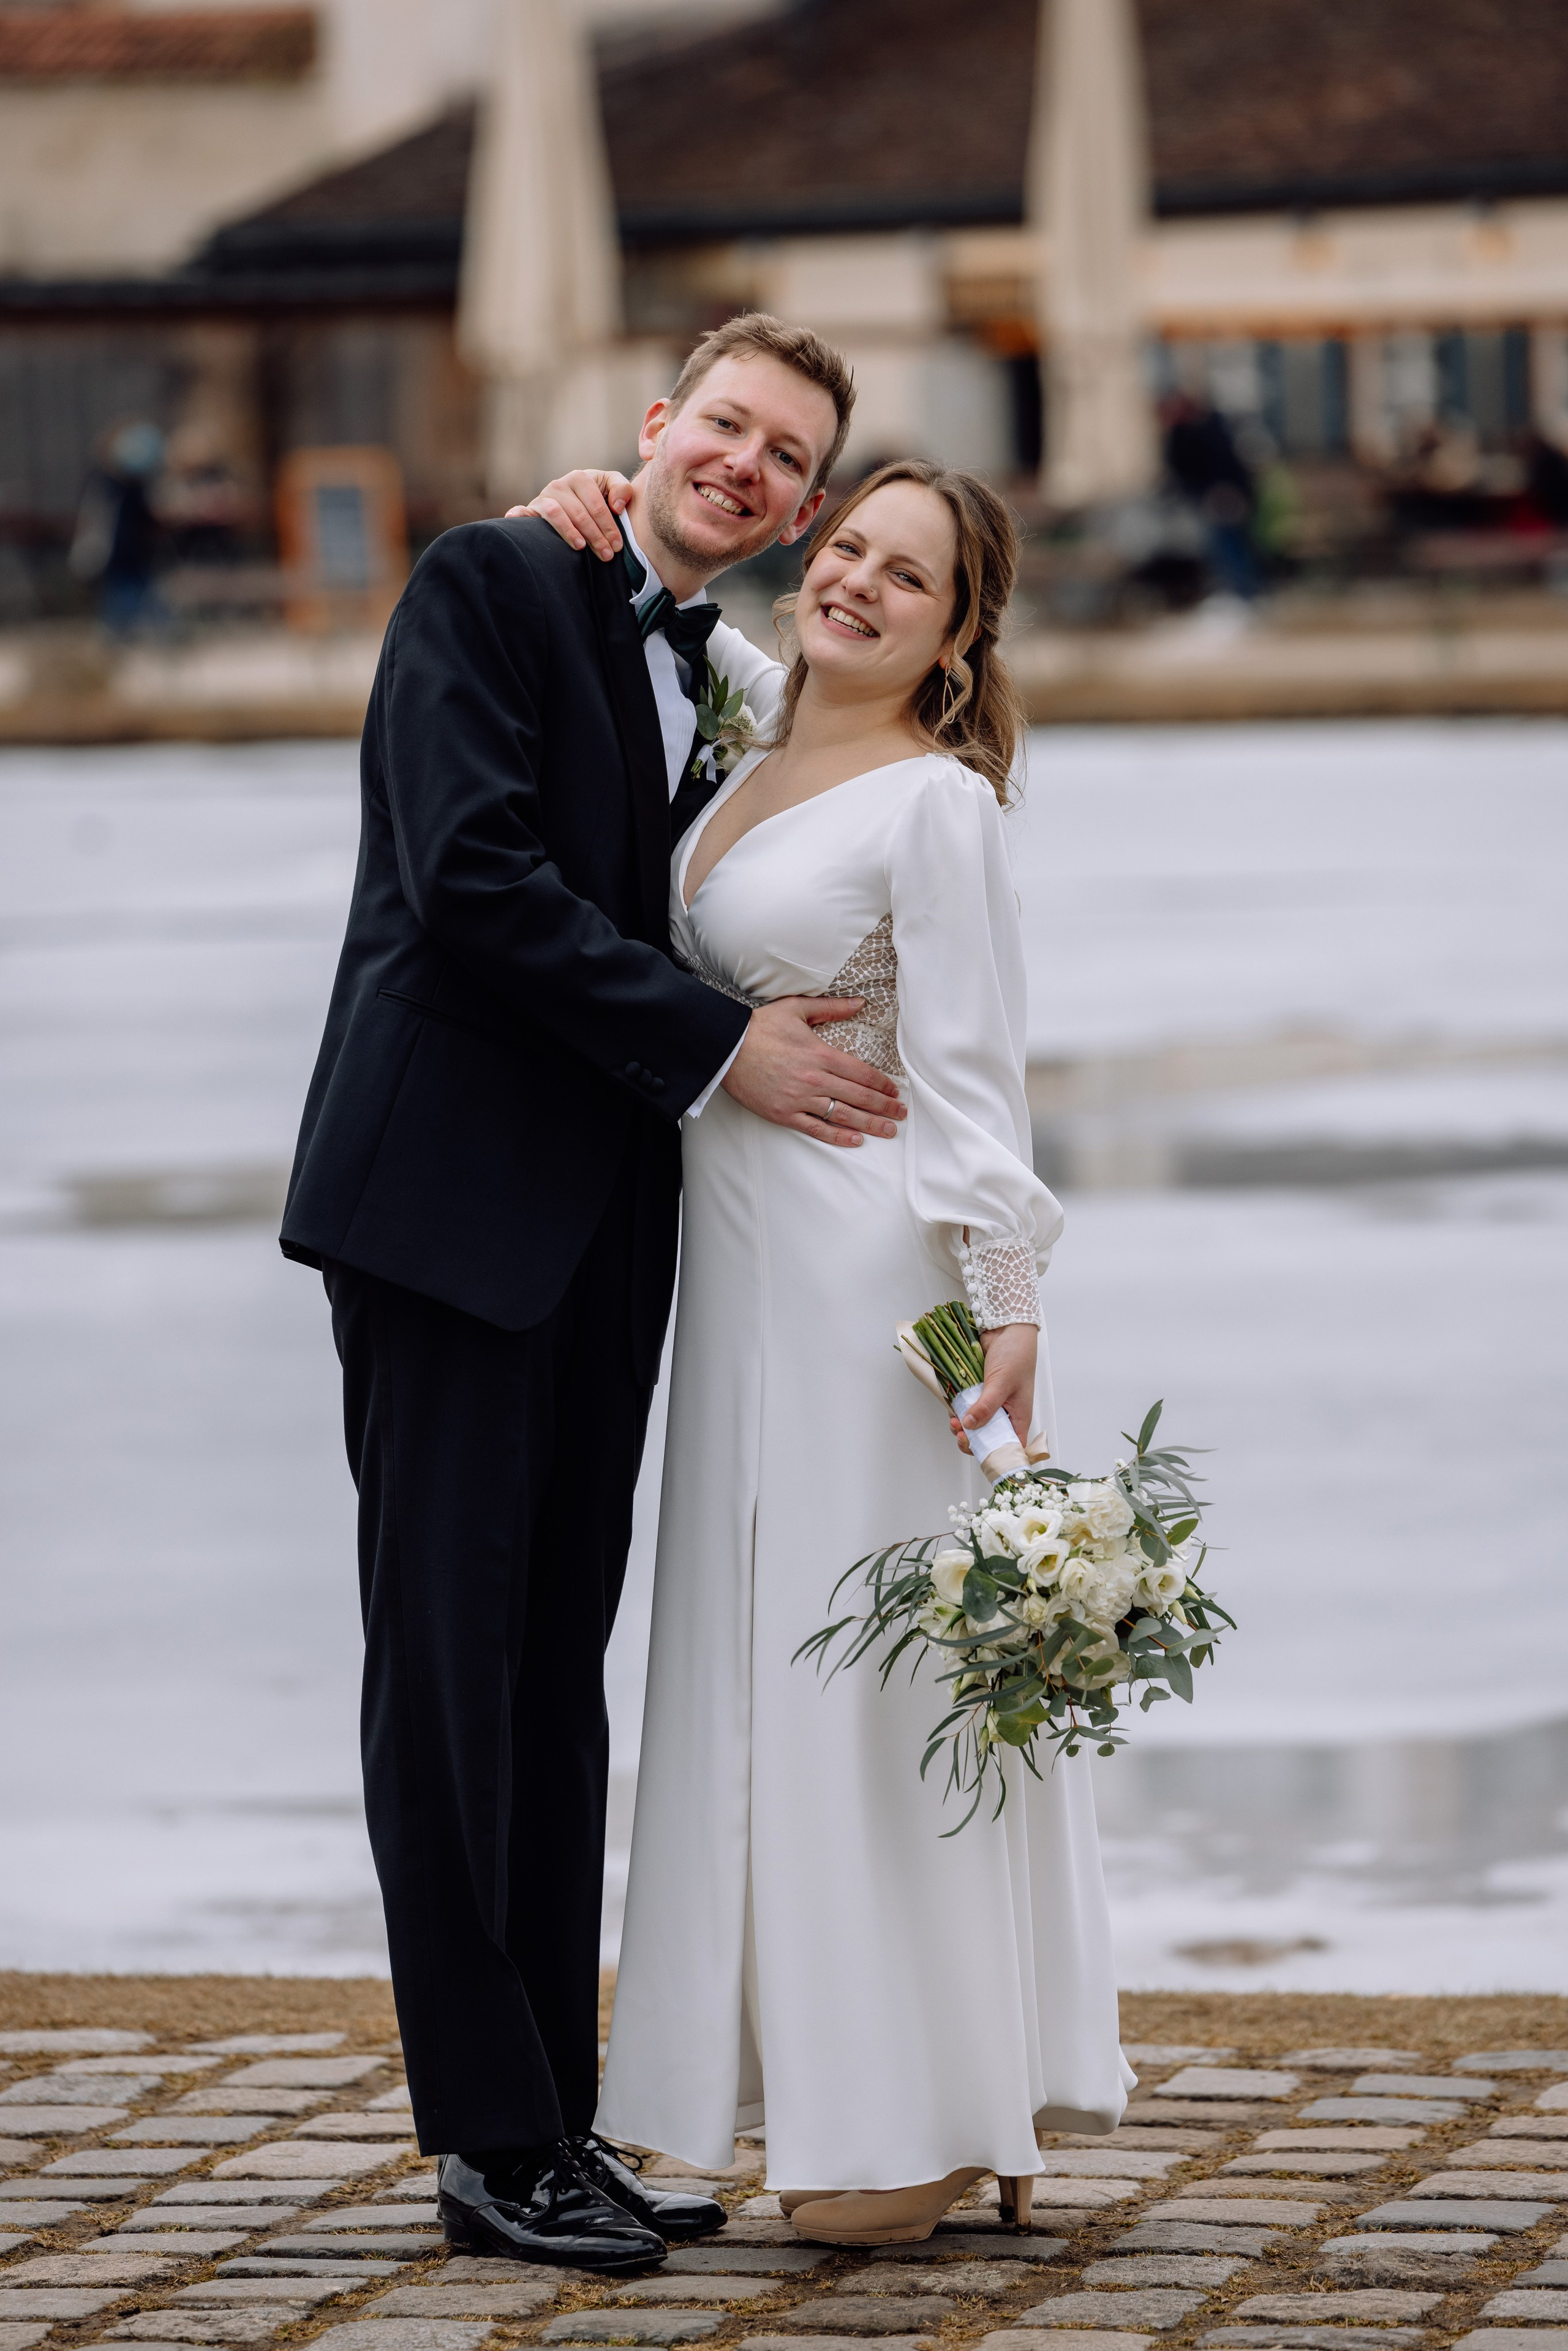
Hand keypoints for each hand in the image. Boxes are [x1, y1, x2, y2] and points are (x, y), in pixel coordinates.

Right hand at [505, 469, 633, 559]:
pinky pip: (522, 512)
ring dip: (568, 532)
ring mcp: (543, 497)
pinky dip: (518, 517)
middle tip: (606, 555)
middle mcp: (559, 484)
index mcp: (580, 478)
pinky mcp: (530, 509)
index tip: (617, 546)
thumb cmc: (597, 496)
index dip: (608, 526)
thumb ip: (622, 489)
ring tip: (580, 548)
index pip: (596, 504)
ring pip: (555, 513)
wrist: (576, 500)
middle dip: (594, 536)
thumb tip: (617, 506)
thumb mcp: (612, 488)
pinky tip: (516, 523)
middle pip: (578, 512)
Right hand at [721, 998, 905, 1146]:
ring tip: (888, 1131)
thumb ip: (832, 1008)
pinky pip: (816, 1128)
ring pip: (842, 1115)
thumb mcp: (797, 1008)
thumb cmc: (760, 1027)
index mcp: (820, 1054)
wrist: (726, 1048)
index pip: (861, 1073)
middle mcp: (814, 1079)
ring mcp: (799, 1099)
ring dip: (869, 1124)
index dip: (882, 1085)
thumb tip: (859, 1003)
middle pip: (858, 1097)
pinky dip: (838, 1136)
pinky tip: (855, 1140)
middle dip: (884, 1107)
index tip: (895, 1091)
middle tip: (900, 1114)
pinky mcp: (784, 1114)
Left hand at [950, 1322, 1037, 1452]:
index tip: (976, 1449)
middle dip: (972, 1439)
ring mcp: (991, 1402)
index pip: (1010, 1445)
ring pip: (976, 1423)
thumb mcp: (1002, 1383)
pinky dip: (959, 1411)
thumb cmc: (1016, 1354)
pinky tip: (952, 1409)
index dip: (995, 1452)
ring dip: (963, 1426)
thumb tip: (970, 1425)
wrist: (1007, 1327)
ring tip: (953, 1421)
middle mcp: (1006, 1412)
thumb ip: (987, 1406)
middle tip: (960, 1433)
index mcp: (1019, 1416)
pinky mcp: (979, 1391)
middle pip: (989, 1437)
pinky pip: (968, 1407)